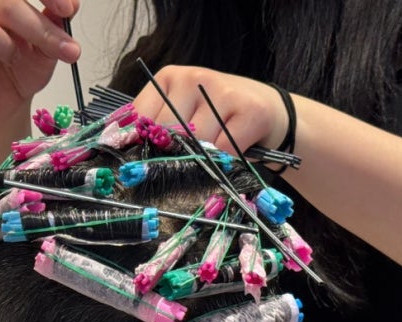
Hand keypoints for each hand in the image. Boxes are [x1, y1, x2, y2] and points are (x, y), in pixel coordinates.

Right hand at [0, 0, 80, 122]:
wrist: (8, 102)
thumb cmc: (22, 68)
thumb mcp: (47, 50)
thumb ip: (56, 27)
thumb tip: (70, 8)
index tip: (68, 10)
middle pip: (3, 2)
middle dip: (37, 26)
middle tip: (64, 50)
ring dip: (1, 42)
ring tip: (15, 59)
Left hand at [132, 65, 288, 155]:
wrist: (270, 112)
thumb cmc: (217, 119)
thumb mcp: (182, 116)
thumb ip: (156, 129)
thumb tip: (131, 156)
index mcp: (168, 78)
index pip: (141, 119)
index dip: (143, 147)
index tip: (148, 163)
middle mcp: (193, 78)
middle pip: (168, 134)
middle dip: (176, 156)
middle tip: (189, 161)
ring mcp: (222, 91)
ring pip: (196, 145)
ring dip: (203, 161)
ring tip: (214, 154)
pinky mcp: (250, 110)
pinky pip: (223, 152)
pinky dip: (223, 163)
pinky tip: (230, 155)